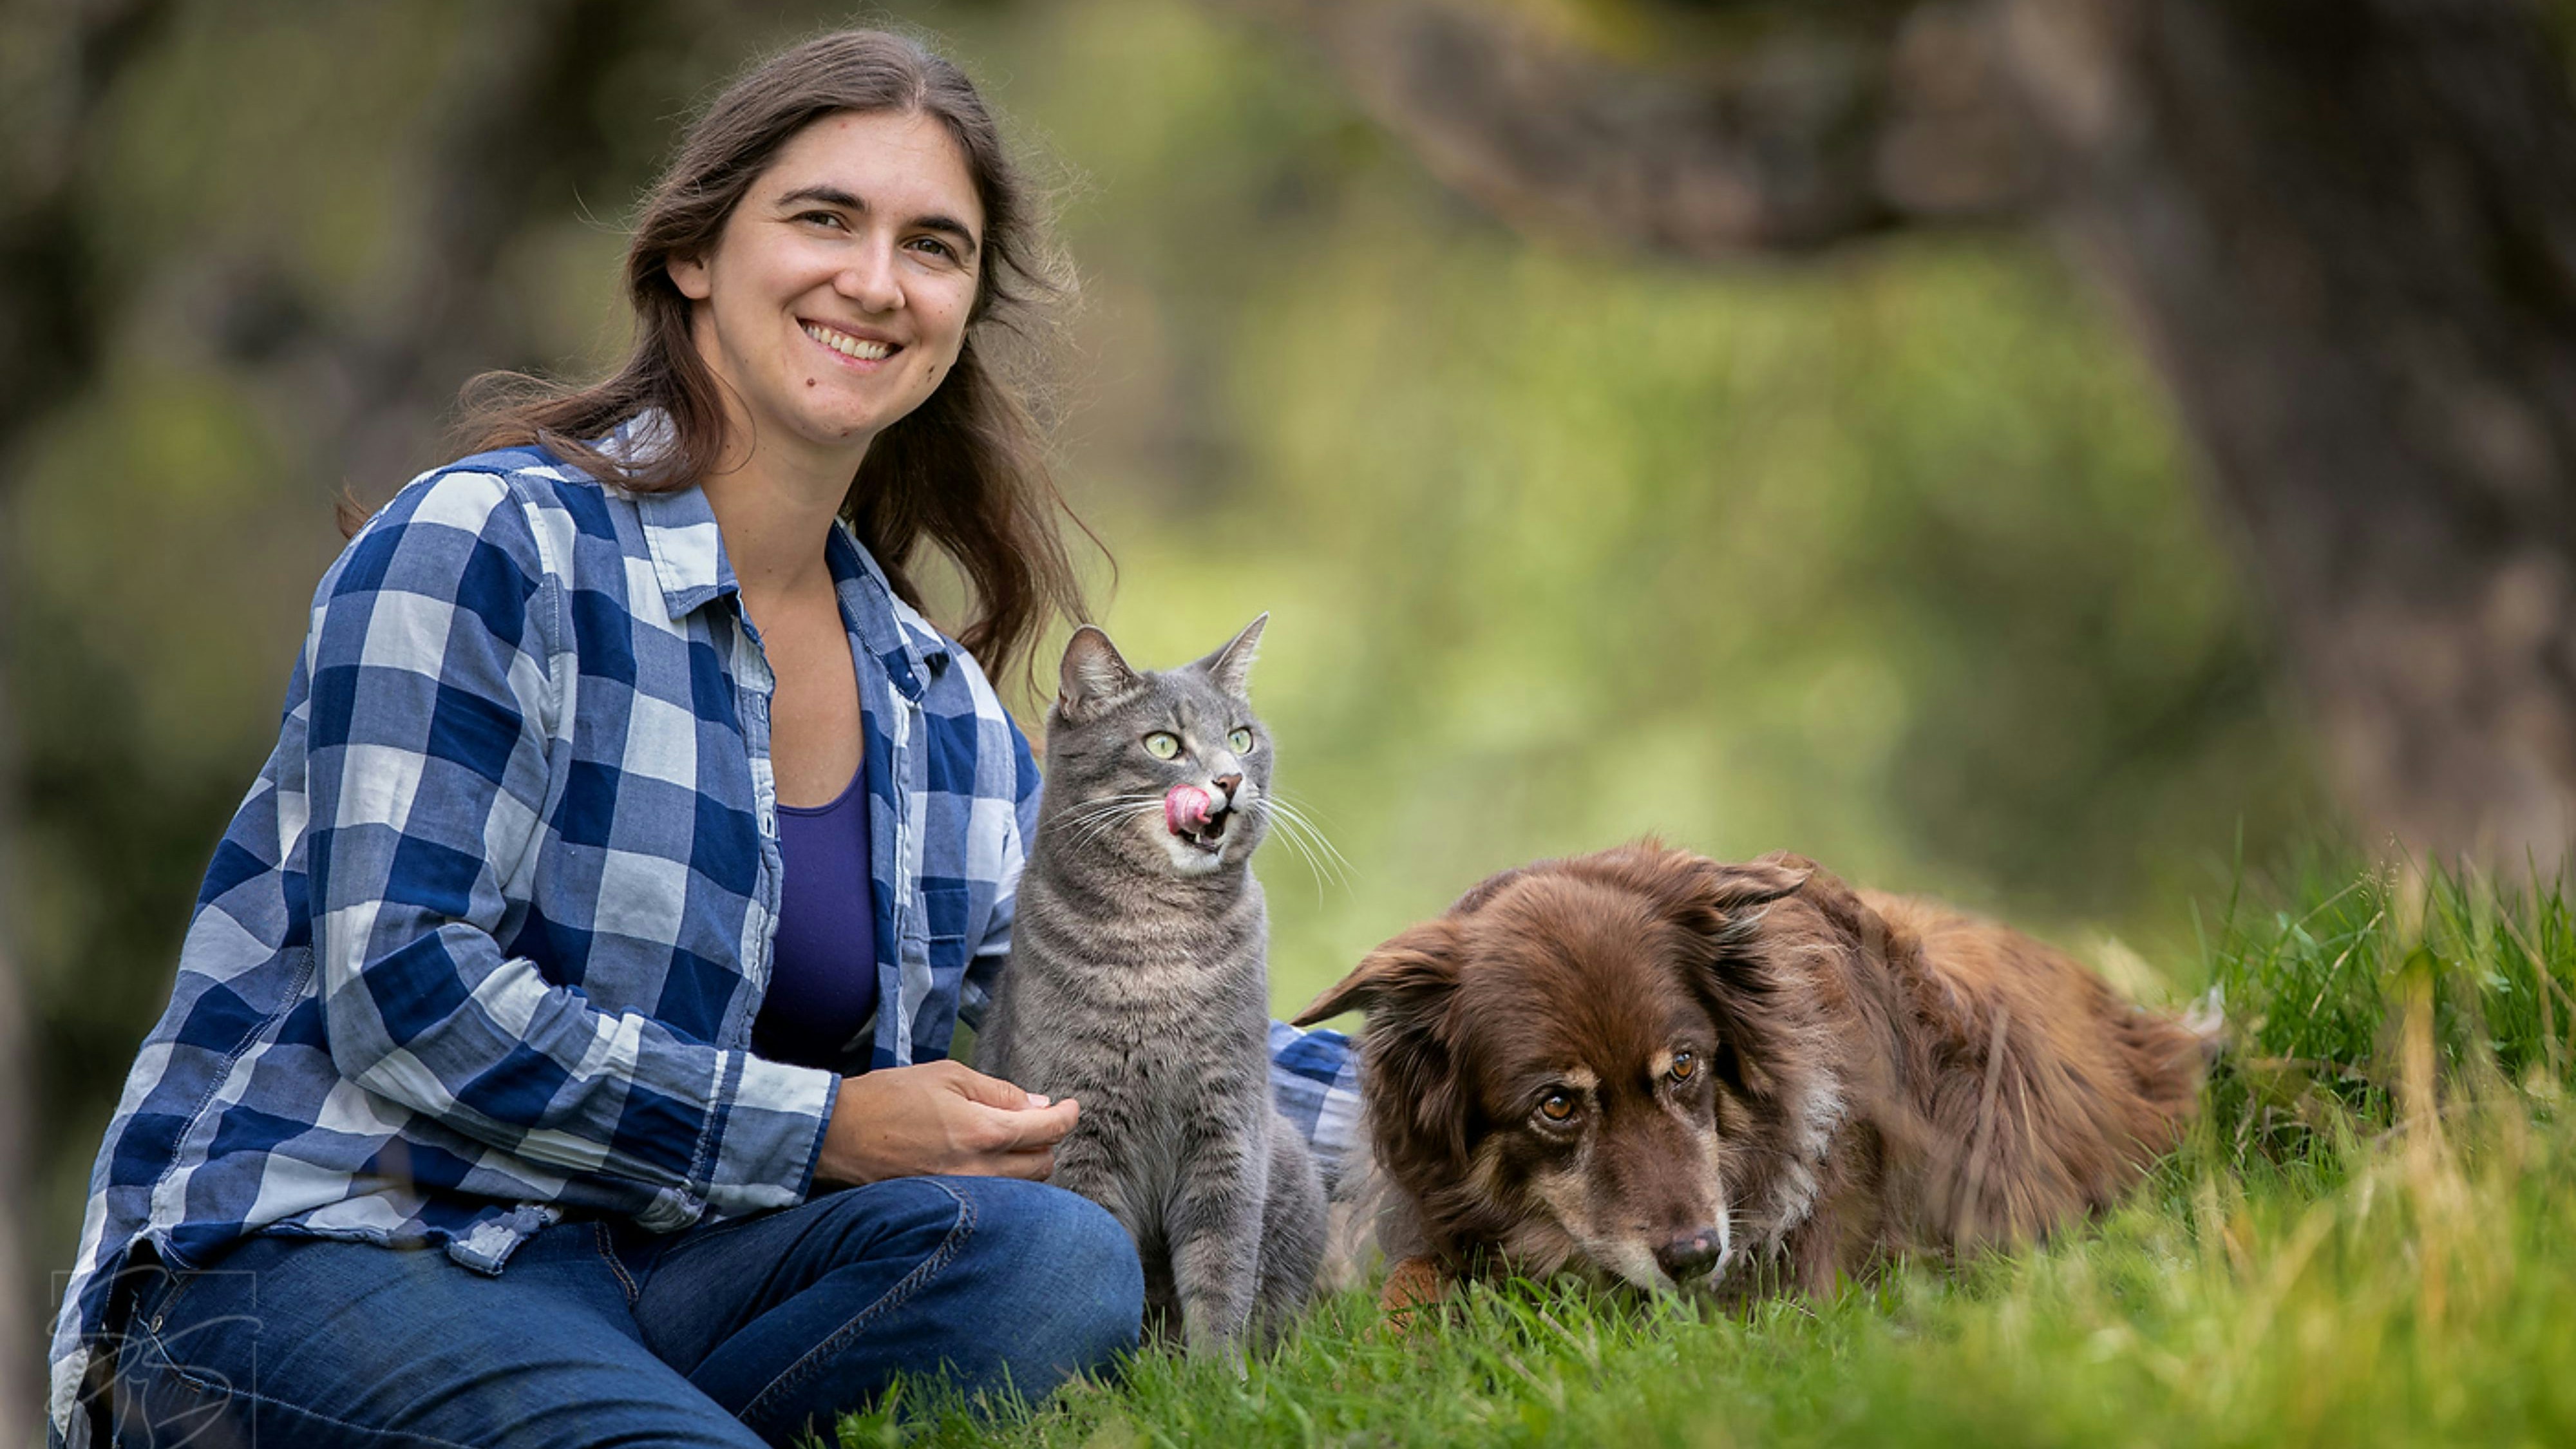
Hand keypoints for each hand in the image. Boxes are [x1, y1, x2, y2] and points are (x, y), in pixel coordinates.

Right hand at [812, 1060, 1078, 1186]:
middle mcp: (979, 1171)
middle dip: (1047, 1143)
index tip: (1070, 1108)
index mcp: (983, 1131)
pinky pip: (993, 1201)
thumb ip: (998, 1092)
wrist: (837, 1135)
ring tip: (1012, 1143)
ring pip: (1020, 1189)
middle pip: (1042, 1167)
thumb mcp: (948, 1076)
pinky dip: (1003, 1184)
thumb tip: (1038, 1104)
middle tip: (1037, 1123)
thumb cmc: (889, 1097)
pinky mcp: (945, 1209)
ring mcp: (962, 1195)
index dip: (1067, 1117)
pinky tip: (989, 1165)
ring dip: (1027, 1165)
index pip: (1047, 1131)